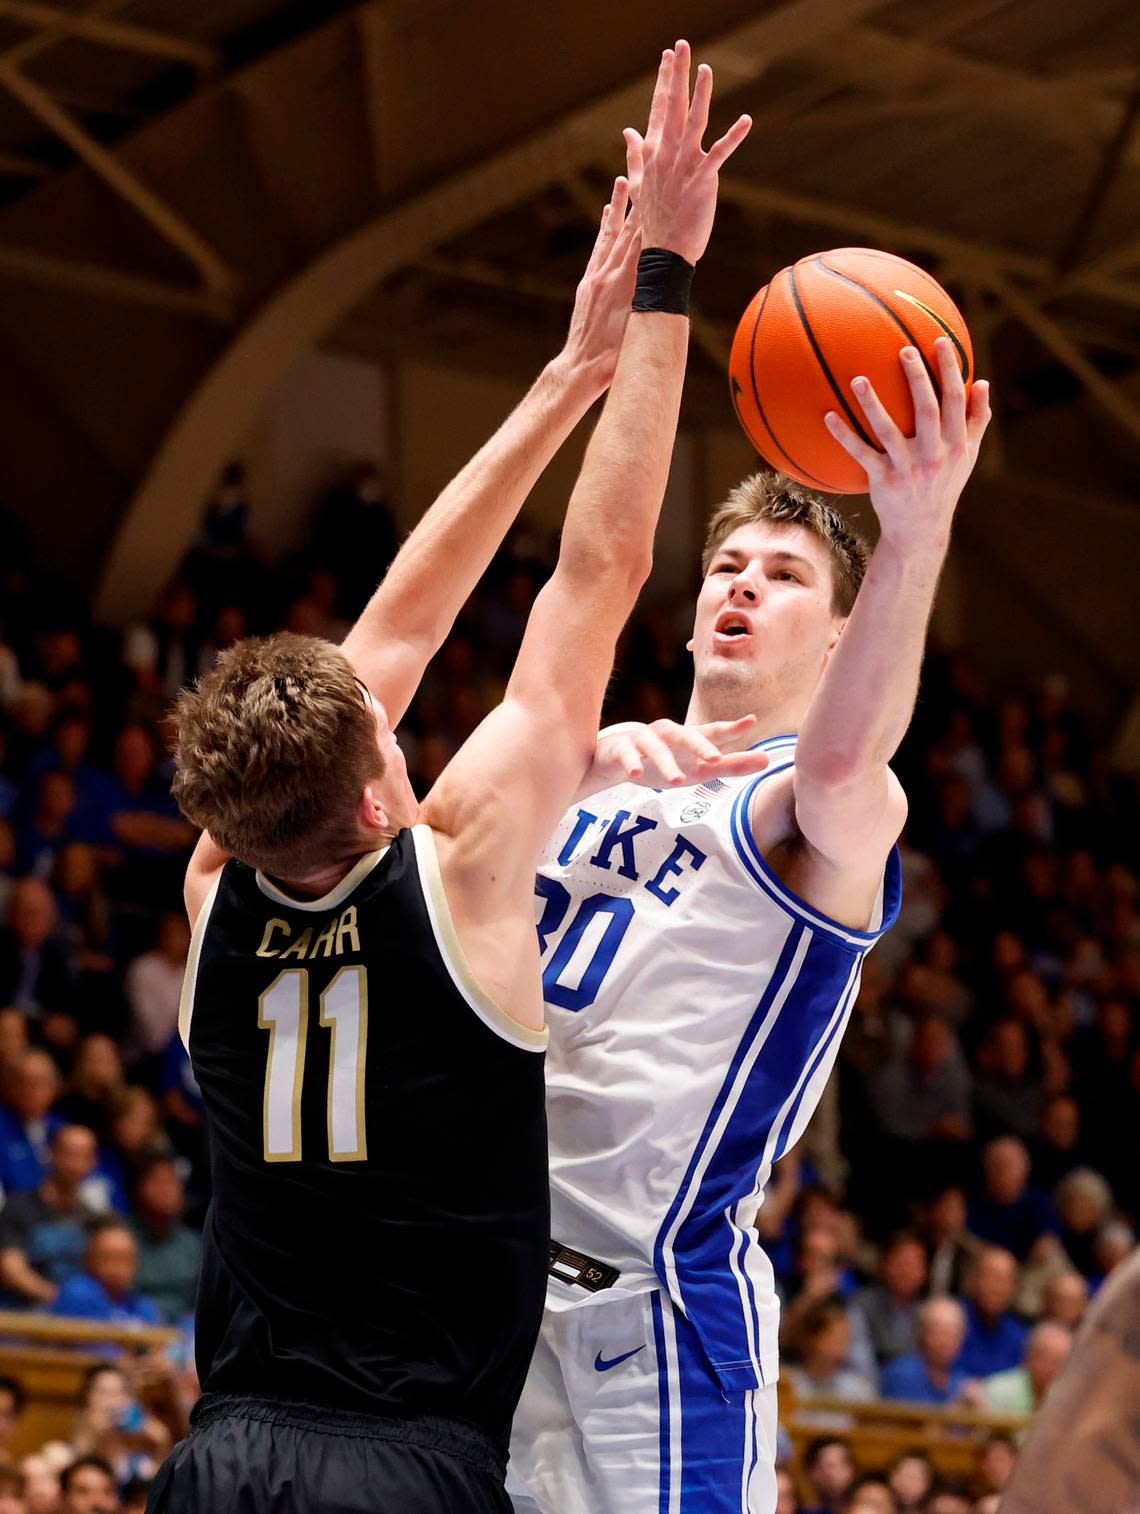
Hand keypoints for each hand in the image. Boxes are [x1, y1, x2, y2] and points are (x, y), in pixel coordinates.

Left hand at [560, 176, 641, 391]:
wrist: (579, 369)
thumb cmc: (612, 360)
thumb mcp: (636, 335)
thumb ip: (649, 311)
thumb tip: (667, 296)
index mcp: (625, 287)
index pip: (642, 246)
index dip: (652, 218)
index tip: (661, 193)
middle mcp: (609, 276)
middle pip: (628, 232)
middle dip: (639, 201)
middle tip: (645, 174)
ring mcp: (596, 278)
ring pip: (611, 234)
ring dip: (619, 206)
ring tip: (623, 178)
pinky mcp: (588, 283)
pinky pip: (598, 249)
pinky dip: (604, 228)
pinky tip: (607, 211)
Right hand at [590, 715, 768, 788]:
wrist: (612, 759)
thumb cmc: (662, 762)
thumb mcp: (696, 768)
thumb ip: (730, 765)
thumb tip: (767, 760)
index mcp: (686, 738)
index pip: (710, 731)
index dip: (730, 728)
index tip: (751, 722)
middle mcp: (666, 734)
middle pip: (684, 735)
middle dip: (698, 746)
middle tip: (714, 759)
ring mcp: (641, 740)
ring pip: (655, 748)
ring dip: (666, 763)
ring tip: (676, 782)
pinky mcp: (619, 750)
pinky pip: (625, 756)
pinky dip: (631, 763)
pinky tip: (636, 775)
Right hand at [623, 40, 750, 264]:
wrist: (664, 253)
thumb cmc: (654, 221)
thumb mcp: (640, 184)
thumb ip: (635, 155)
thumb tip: (628, 132)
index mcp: (654, 153)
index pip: (659, 108)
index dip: (664, 80)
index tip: (668, 56)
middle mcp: (667, 154)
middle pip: (673, 106)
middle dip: (677, 74)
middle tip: (681, 45)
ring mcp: (685, 165)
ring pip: (694, 122)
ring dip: (700, 94)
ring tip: (706, 68)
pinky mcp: (703, 179)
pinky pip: (720, 153)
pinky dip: (733, 137)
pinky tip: (746, 120)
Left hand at [824, 338, 991, 543]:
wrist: (921, 529)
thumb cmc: (944, 484)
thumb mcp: (967, 455)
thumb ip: (976, 419)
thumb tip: (982, 383)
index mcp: (956, 444)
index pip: (955, 400)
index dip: (949, 370)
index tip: (940, 341)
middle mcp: (934, 455)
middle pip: (927, 410)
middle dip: (918, 379)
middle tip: (904, 350)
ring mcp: (908, 468)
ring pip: (889, 431)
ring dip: (873, 404)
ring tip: (858, 378)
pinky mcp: (884, 481)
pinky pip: (861, 454)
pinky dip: (844, 435)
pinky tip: (829, 416)